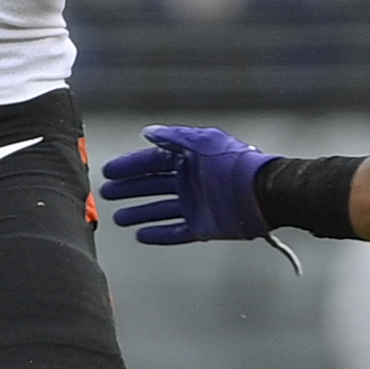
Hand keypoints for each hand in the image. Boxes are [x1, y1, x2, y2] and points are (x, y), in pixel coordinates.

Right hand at [104, 123, 275, 246]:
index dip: (131, 166)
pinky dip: (159, 234)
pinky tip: (141, 235)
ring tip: (119, 218)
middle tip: (107, 193)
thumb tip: (148, 132)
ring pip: (160, 210)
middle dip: (130, 189)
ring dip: (139, 213)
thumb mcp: (202, 141)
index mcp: (189, 159)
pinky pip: (175, 231)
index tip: (110, 172)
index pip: (153, 162)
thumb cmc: (234, 163)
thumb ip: (173, 137)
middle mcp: (190, 181)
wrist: (262, 192)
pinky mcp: (203, 226)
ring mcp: (195, 205)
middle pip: (152, 186)